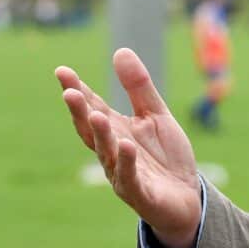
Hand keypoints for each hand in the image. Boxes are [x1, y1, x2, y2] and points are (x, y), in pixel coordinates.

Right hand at [55, 48, 201, 247]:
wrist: (186, 197)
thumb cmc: (166, 157)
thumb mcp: (156, 115)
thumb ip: (139, 87)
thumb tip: (121, 50)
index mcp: (116, 131)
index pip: (93, 108)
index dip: (78, 90)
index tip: (62, 71)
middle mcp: (112, 151)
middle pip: (92, 130)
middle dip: (80, 112)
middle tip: (70, 91)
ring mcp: (123, 173)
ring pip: (107, 153)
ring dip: (100, 135)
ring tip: (95, 115)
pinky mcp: (139, 193)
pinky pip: (129, 177)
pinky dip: (126, 162)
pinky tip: (125, 146)